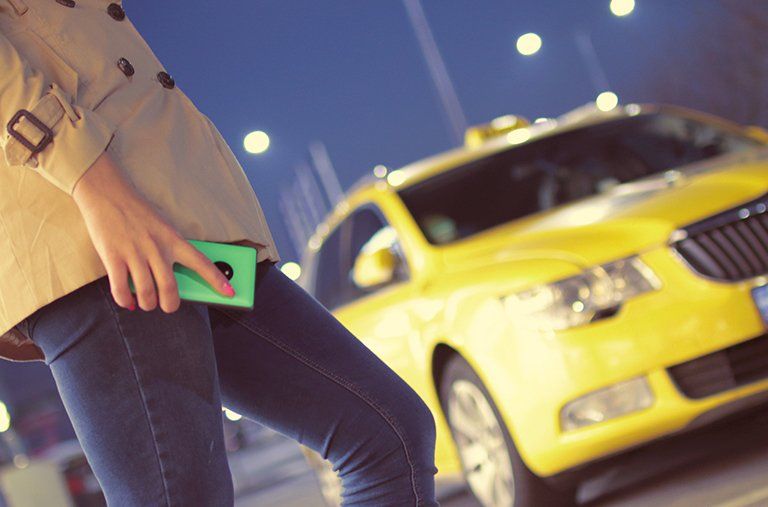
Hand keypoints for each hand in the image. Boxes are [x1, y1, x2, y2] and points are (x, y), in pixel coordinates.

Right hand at [72, 151, 235, 312]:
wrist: (107, 193)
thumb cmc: (138, 213)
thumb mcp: (163, 227)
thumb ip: (170, 250)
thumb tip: (171, 280)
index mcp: (173, 239)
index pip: (201, 263)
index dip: (217, 280)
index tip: (230, 293)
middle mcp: (157, 248)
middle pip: (170, 288)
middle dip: (170, 304)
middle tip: (167, 306)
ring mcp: (135, 253)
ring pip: (146, 293)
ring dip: (147, 304)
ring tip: (146, 303)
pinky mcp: (113, 256)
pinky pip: (121, 288)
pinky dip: (125, 300)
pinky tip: (127, 302)